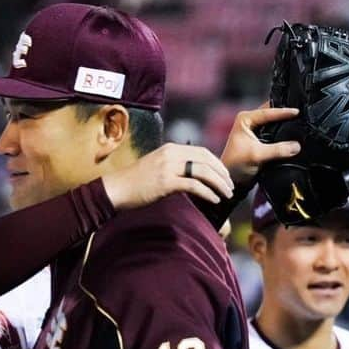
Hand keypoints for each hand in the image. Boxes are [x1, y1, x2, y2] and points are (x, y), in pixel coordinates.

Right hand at [103, 142, 233, 210]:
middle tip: (231, 186)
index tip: (225, 175)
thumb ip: (174, 167)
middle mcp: (171, 154)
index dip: (216, 163)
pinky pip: (194, 185)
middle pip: (206, 160)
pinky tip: (214, 200)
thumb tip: (191, 176)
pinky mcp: (166, 182)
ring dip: (218, 184)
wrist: (117, 189)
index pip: (201, 151)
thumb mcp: (157, 167)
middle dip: (221, 173)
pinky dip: (207, 193)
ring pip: (203, 171)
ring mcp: (168, 167)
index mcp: (170, 148)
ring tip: (226, 194)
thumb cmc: (135, 183)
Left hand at [219, 103, 300, 189]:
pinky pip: (274, 134)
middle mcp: (250, 122)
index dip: (283, 112)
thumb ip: (278, 150)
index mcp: (245, 119)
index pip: (268, 112)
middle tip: (302, 114)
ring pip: (274, 124)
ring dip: (285, 126)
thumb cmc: (237, 166)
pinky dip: (282, 135)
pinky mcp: (260, 141)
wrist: (233, 183)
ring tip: (300, 123)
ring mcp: (255, 131)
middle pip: (272, 115)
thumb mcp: (258, 155)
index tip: (297, 112)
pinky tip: (293, 136)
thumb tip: (297, 146)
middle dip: (285, 115)